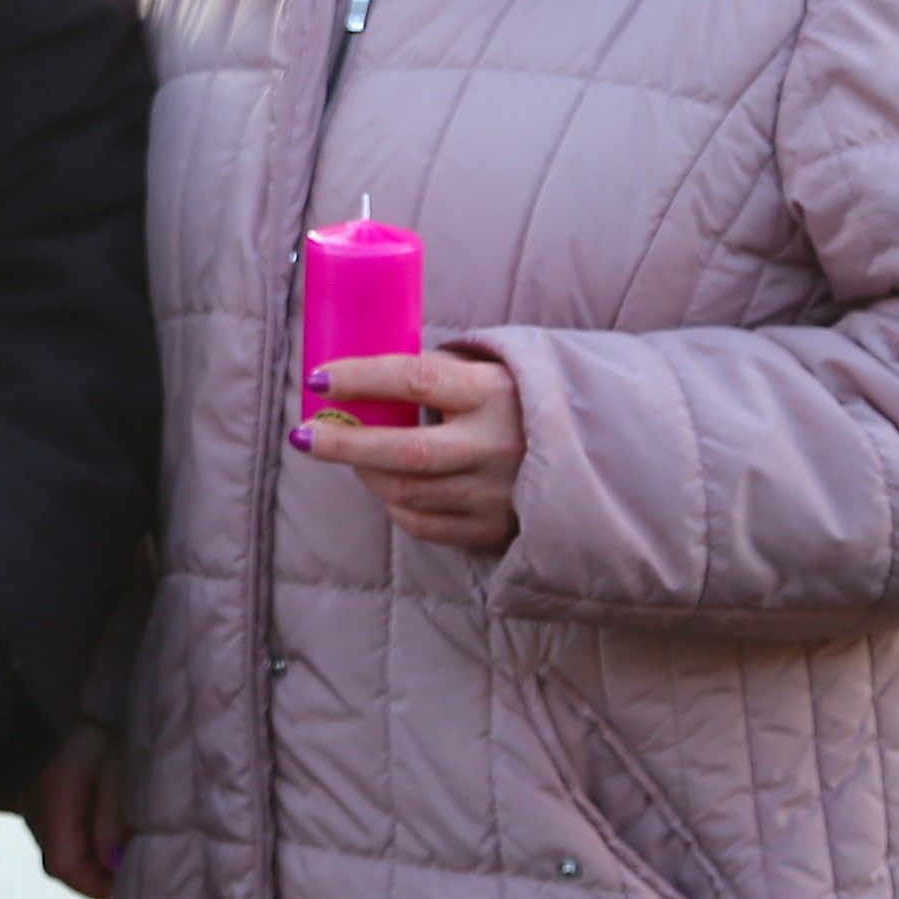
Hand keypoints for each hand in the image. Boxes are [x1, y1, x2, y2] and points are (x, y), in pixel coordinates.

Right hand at [28, 721, 128, 898]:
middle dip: (92, 873)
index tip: (127, 886)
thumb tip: (112, 865)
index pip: (64, 865)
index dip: (95, 886)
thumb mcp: (121, 766)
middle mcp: (29, 798)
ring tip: (118, 844)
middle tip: (129, 868)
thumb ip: (114, 818)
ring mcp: (24, 791)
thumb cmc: (108, 717)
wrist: (78, 680)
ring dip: (84, 853)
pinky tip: (99, 820)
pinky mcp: (28, 783)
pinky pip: (50, 823)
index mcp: (53, 794)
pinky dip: (75, 833)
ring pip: (53, 843)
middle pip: (56, 859)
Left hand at [291, 350, 522, 555]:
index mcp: (494, 392)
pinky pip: (424, 523)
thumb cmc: (520, 400)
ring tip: (346, 454)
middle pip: (404, 450)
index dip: (361, 379)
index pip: (415, 380)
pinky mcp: (495, 528)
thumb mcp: (491, 371)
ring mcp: (497, 492)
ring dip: (364, 473)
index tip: (319, 380)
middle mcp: (496, 445)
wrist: (596, 450)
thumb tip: (356, 379)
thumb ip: (434, 374)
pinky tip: (386, 485)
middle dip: (344, 444)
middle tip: (301, 435)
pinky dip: (395, 505)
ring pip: (407, 491)